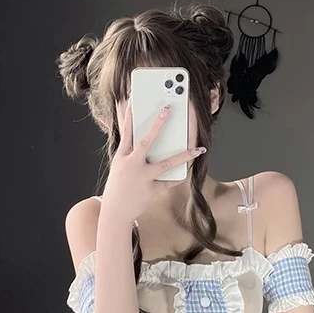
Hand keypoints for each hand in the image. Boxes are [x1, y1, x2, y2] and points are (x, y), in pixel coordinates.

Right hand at [99, 98, 205, 223]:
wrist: (115, 213)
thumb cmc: (118, 188)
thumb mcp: (119, 168)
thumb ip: (130, 155)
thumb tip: (145, 142)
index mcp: (122, 157)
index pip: (126, 132)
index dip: (130, 115)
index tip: (134, 99)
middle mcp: (132, 165)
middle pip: (146, 141)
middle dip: (158, 124)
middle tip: (168, 109)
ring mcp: (142, 178)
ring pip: (166, 163)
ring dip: (184, 156)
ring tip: (198, 149)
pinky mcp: (150, 190)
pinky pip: (168, 182)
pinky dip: (177, 178)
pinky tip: (187, 173)